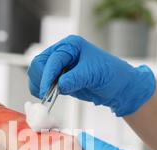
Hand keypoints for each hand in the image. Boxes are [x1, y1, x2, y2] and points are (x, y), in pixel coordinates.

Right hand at [28, 35, 155, 116]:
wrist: (118, 87)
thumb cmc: (111, 75)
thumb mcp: (94, 74)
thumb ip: (75, 78)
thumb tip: (59, 85)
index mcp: (71, 45)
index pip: (52, 59)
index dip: (47, 76)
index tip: (45, 91)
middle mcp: (63, 53)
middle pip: (39, 64)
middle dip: (41, 79)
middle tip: (46, 95)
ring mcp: (59, 66)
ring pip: (38, 73)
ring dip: (39, 85)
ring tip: (49, 96)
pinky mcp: (59, 78)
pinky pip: (42, 83)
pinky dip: (42, 91)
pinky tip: (50, 97)